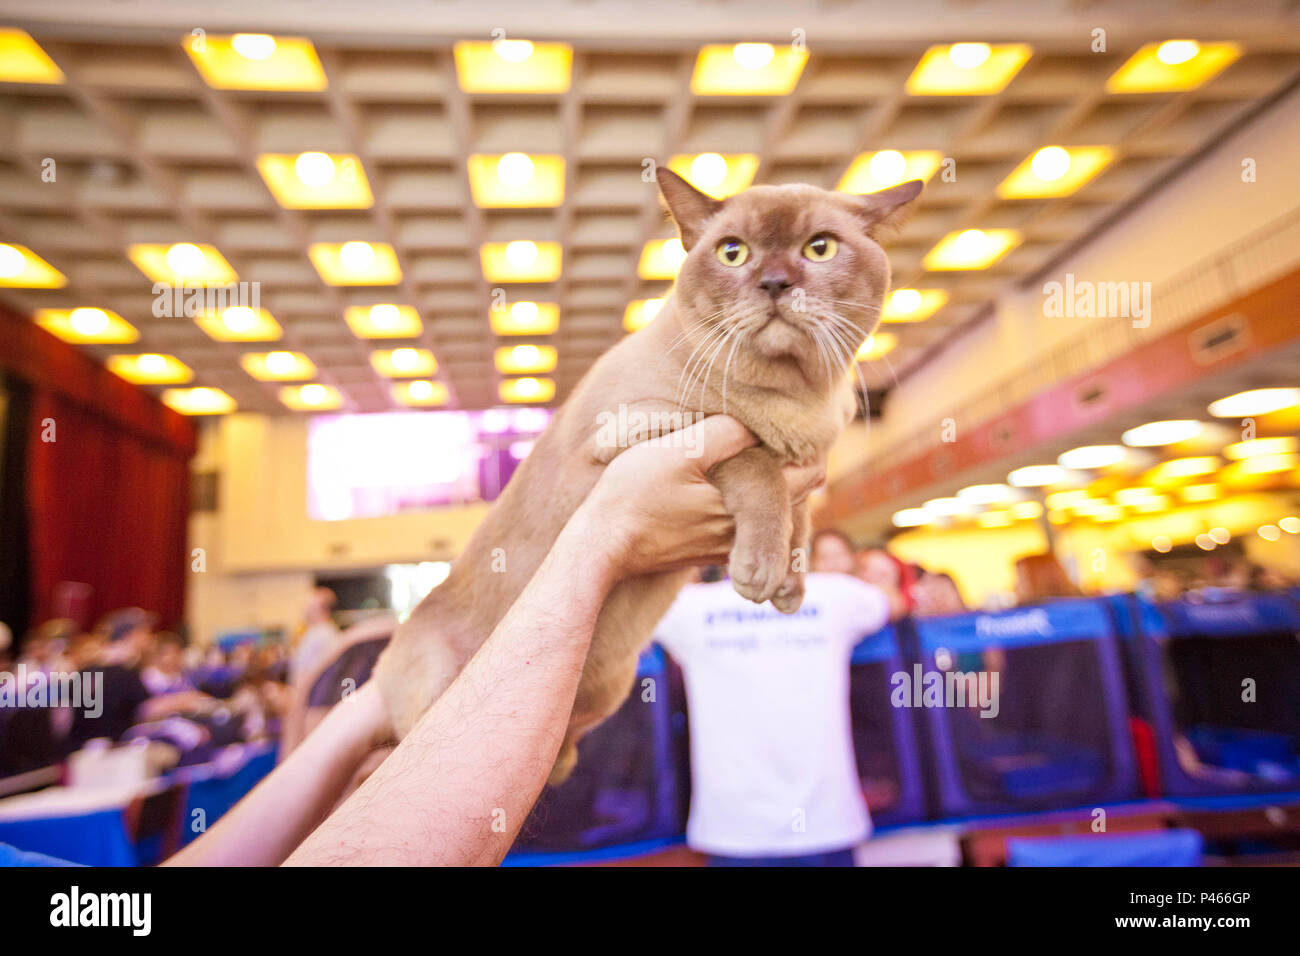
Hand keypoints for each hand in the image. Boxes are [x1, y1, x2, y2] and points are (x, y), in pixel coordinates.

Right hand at [571, 415, 824, 581]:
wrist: (600, 546)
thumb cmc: (634, 495)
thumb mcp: (678, 450)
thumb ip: (724, 434)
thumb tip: (754, 423)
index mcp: (747, 506)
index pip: (807, 476)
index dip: (807, 447)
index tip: (794, 426)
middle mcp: (744, 533)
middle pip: (793, 497)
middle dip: (790, 467)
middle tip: (777, 436)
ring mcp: (724, 547)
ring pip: (767, 514)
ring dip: (767, 489)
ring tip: (756, 456)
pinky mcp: (704, 553)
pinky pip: (742, 527)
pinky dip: (745, 506)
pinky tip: (727, 486)